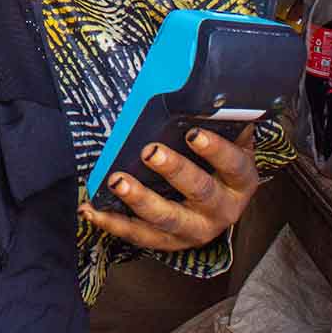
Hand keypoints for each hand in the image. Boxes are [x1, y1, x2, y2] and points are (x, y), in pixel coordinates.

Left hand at [78, 125, 258, 251]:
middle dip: (174, 170)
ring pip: (167, 219)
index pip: (233, 165)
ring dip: (139, 199)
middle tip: (149, 151)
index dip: (215, 150)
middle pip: (200, 192)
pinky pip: (138, 234)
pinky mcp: (169, 242)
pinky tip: (91, 209)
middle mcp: (223, 210)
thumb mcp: (231, 142)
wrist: (223, 203)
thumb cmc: (220, 164)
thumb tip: (208, 90)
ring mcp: (196, 230)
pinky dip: (112, 222)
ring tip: (116, 181)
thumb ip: (223, 121)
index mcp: (241, 181)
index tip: (193, 134)